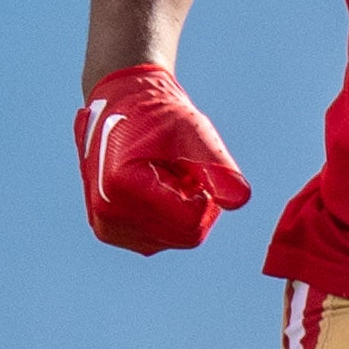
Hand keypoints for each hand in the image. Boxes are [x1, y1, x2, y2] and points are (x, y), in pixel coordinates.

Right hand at [74, 63, 252, 252]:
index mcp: (121, 187)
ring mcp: (108, 228)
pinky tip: (152, 186)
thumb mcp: (192, 131)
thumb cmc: (156, 116)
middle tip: (180, 168)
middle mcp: (108, 215)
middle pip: (186, 235)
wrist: (120, 109)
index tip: (192, 166)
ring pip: (175, 239)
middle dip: (194, 202)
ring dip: (180, 209)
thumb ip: (216, 166)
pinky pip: (159, 239)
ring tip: (162, 174)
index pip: (192, 222)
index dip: (205, 195)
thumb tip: (240, 200)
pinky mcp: (110, 233)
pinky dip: (166, 216)